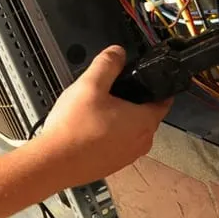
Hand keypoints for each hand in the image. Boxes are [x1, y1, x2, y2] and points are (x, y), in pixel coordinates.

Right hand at [37, 45, 172, 187]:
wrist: (54, 162)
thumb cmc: (74, 128)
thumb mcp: (90, 84)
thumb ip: (107, 64)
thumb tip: (118, 52)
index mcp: (144, 121)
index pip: (164, 99)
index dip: (155, 84)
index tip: (143, 77)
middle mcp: (142, 142)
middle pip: (145, 113)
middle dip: (130, 100)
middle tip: (107, 91)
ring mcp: (128, 156)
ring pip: (130, 129)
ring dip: (117, 118)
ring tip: (92, 110)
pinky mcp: (113, 165)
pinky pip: (117, 143)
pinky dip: (107, 134)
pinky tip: (86, 128)